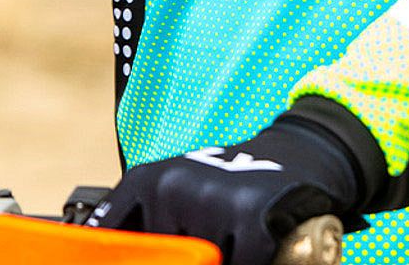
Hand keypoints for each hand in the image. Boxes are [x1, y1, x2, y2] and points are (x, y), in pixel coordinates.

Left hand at [88, 114, 366, 264]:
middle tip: (212, 240)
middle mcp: (172, 186)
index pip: (110, 236)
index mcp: (147, 181)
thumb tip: (132, 256)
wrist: (298, 153)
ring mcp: (210, 199)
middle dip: (192, 257)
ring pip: (204, 263)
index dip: (125, 256)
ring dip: (222, 258)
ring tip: (234, 240)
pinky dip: (251, 261)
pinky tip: (258, 247)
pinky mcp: (250, 217)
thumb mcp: (181, 197)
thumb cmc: (232, 187)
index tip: (138, 258)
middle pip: (168, 258)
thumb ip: (152, 229)